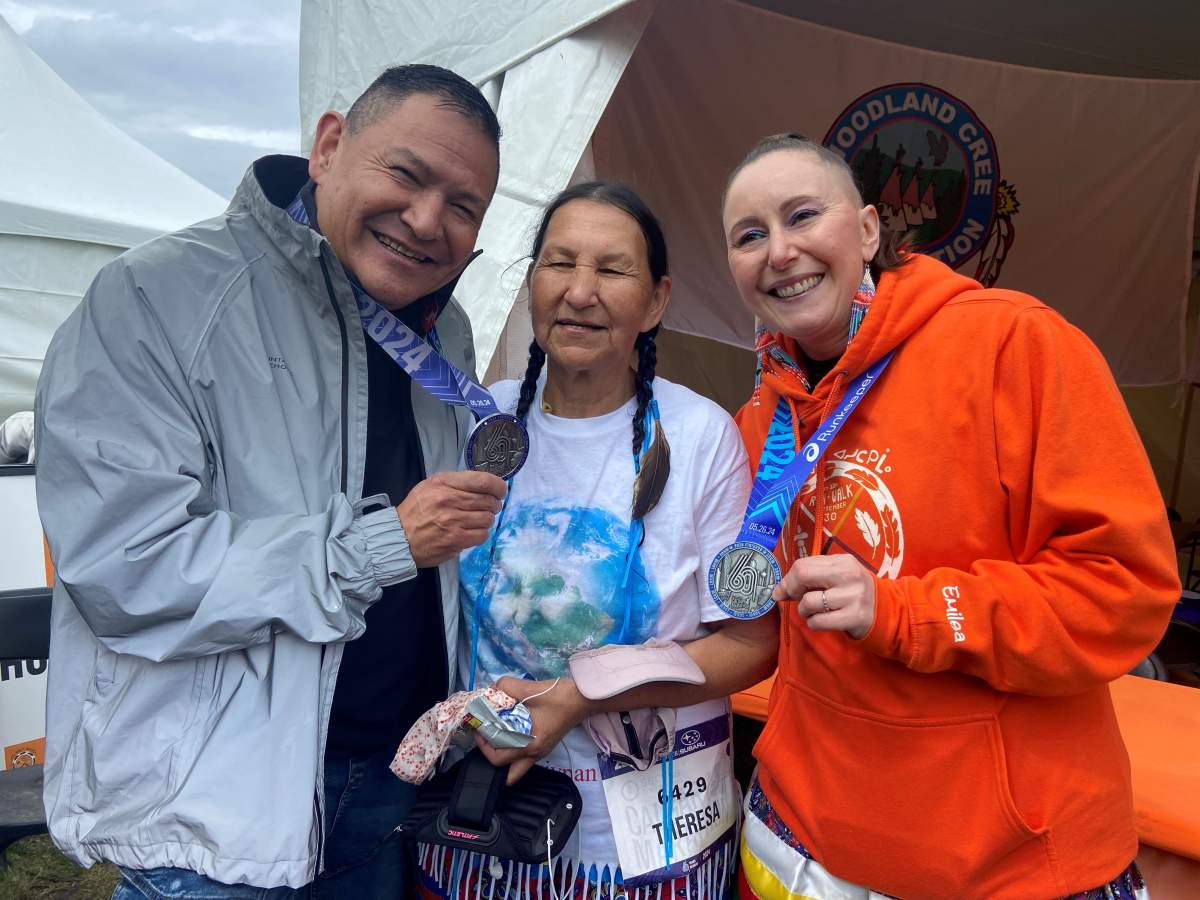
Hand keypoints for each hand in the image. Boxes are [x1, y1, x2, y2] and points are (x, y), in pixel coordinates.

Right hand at [396, 471, 506, 567]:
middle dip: (494, 504)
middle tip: (489, 507)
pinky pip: (482, 535)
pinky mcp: (455, 540)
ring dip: (486, 520)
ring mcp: (453, 521)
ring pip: (488, 518)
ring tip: (476, 520)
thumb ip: (456, 483)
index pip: (482, 481)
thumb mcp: (430, 486)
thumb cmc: (416, 510)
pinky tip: (471, 532)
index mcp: (443, 483)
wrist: (399, 537)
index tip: (500, 490)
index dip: (498, 485)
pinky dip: (480, 533)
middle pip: (489, 500)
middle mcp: (449, 500)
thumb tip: (485, 484)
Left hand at [473, 676, 590, 784]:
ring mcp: (541, 753)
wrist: (583, 698)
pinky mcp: (545, 747)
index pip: (497, 756)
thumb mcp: (528, 687)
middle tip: (485, 735)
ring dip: (503, 759)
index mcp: (530, 743)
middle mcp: (535, 754)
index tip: (477, 726)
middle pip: (505, 772)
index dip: (482, 744)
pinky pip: (524, 760)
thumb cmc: (558, 695)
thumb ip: (505, 687)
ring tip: (496, 739)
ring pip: (516, 771)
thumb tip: (491, 691)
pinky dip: (513, 752)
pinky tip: (509, 734)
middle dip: (490, 754)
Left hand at [772, 554, 876, 638]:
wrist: (886, 611)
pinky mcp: (855, 617)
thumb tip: (778, 590)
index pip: (802, 564)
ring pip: (808, 602)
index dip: (787, 579)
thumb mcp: (838, 575)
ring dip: (804, 611)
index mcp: (843, 561)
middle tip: (796, 599)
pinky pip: (818, 622)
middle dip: (792, 590)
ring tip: (814, 611)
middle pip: (802, 576)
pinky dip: (814, 623)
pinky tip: (823, 621)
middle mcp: (849, 575)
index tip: (783, 590)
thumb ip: (812, 576)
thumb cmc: (853, 592)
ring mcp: (853, 596)